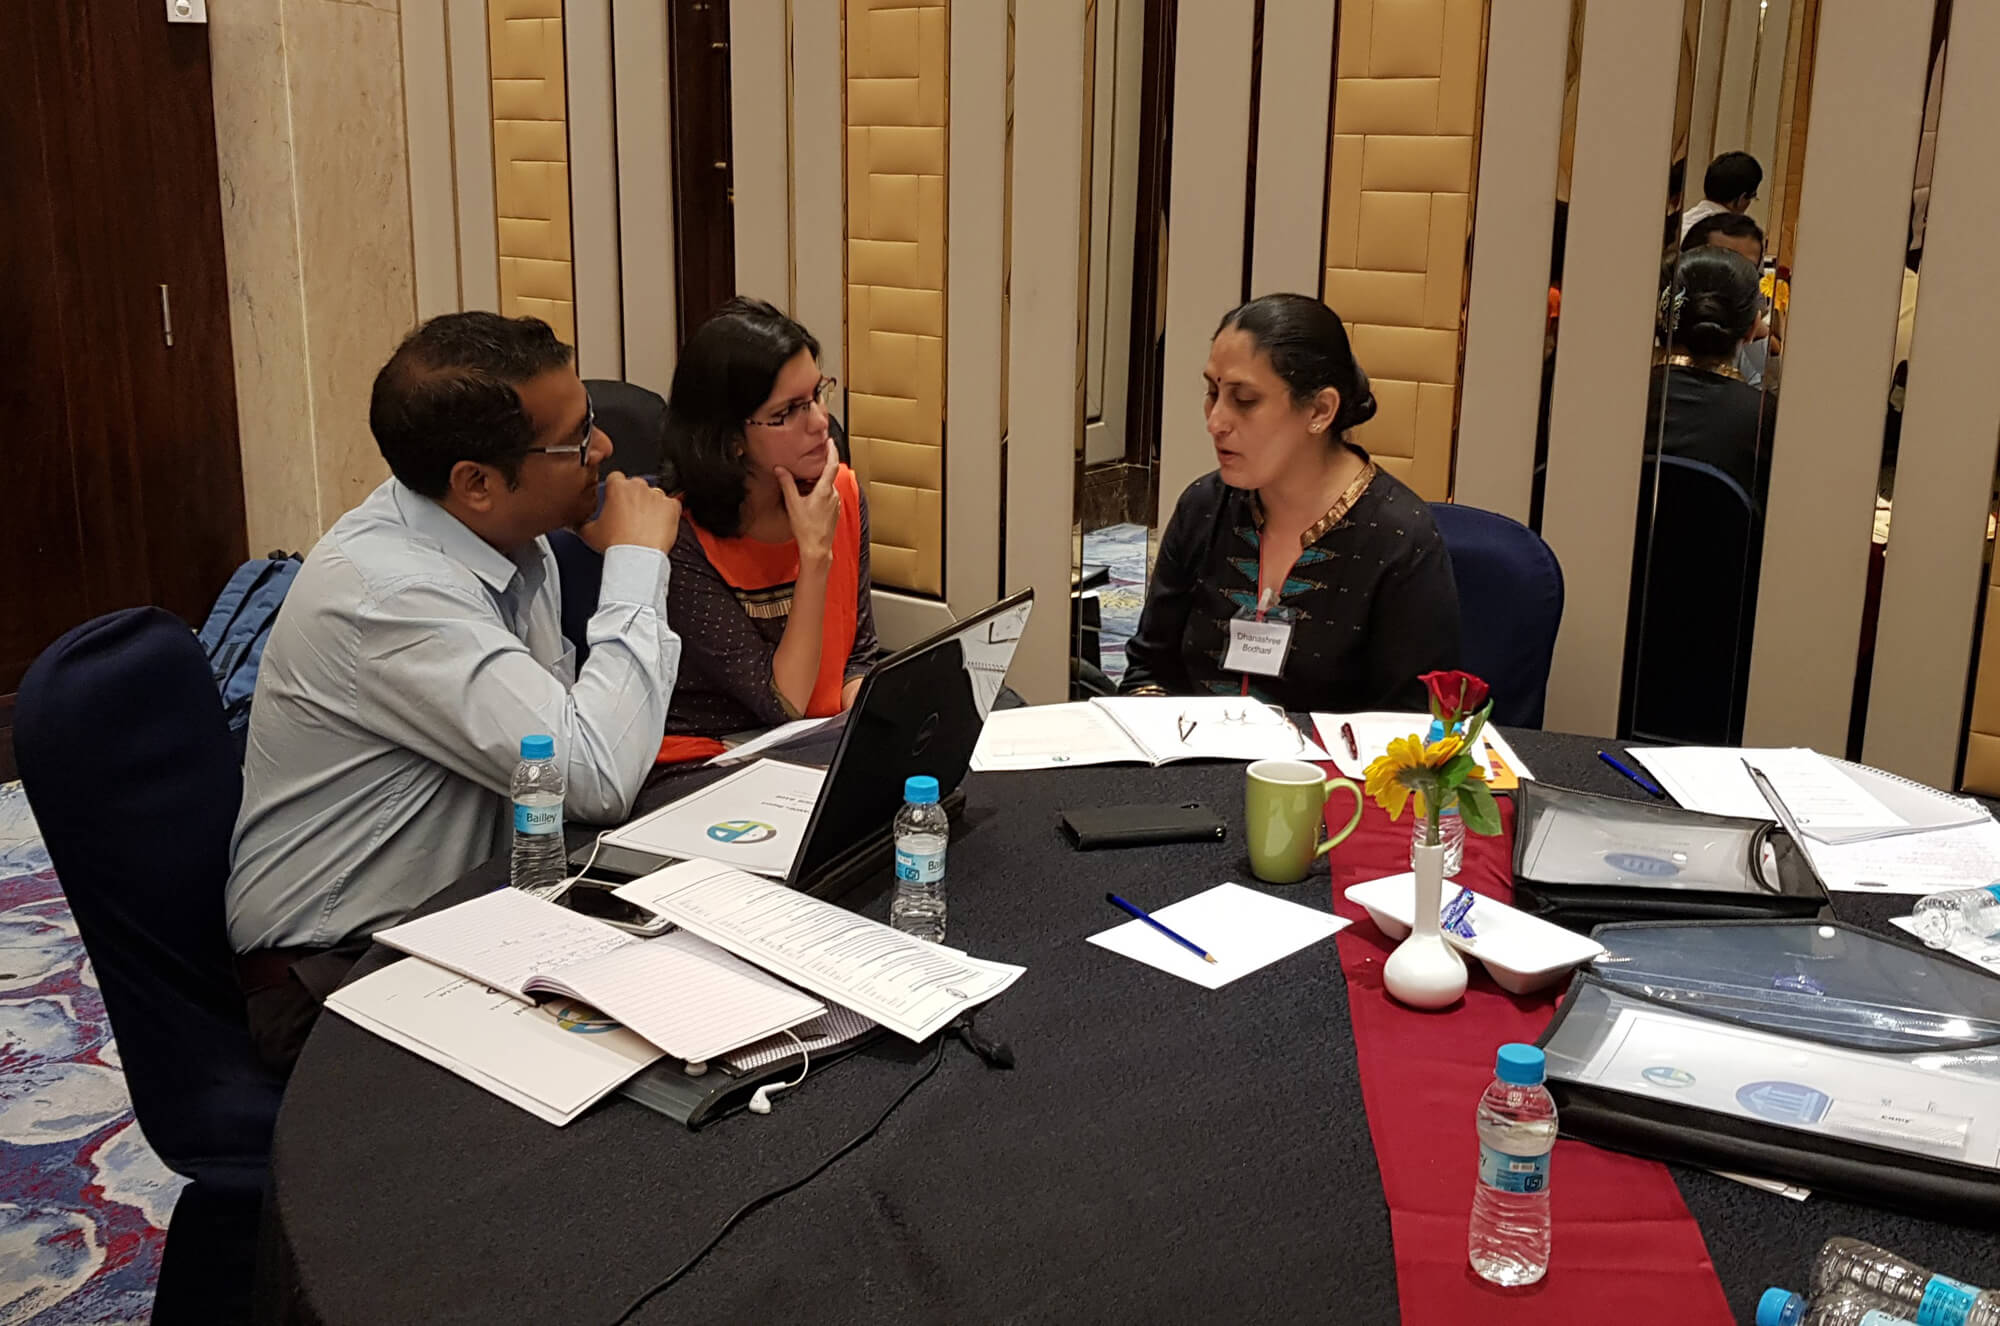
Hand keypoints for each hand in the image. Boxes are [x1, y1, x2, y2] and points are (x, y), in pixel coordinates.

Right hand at [581, 475, 680, 554]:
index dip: (615, 490)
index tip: (616, 501)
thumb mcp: (589, 532)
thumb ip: (581, 522)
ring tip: (644, 524)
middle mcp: (639, 487)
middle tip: (629, 516)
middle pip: (636, 485)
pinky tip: (658, 525)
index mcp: (617, 487)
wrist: (637, 557)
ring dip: (650, 505)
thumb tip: (576, 522)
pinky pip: (671, 505)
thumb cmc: (616, 545)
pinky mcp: (672, 507)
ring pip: (654, 495)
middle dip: (633, 497)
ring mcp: (657, 496)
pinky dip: (667, 513)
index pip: (615, 478)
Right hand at [774, 439, 841, 570]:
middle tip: (805, 465)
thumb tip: (779, 469)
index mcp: (825, 490)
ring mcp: (835, 503)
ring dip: (817, 483)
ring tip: (803, 484)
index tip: (830, 441)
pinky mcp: (835, 511)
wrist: (817, 547)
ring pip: (827, 486)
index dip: (831, 451)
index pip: (831, 464)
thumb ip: (787, 483)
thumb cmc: (806, 528)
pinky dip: (819, 493)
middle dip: (817, 470)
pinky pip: (828, 496)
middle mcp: (833, 495)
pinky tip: (808, 499)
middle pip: (827, 476)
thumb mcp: (793, 503)